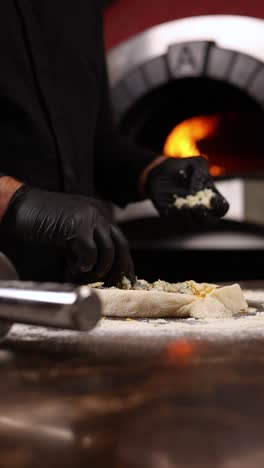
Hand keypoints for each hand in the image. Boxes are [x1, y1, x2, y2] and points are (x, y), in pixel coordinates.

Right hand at [1, 186, 133, 284]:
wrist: (21, 206)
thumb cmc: (43, 222)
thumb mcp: (72, 233)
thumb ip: (88, 245)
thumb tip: (101, 271)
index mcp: (100, 214)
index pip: (121, 241)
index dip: (125, 263)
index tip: (125, 280)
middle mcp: (99, 214)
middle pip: (120, 247)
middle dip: (117, 270)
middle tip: (109, 284)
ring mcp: (90, 218)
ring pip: (108, 251)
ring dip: (100, 268)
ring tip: (87, 274)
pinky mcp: (77, 226)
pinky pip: (91, 253)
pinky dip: (85, 264)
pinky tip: (75, 266)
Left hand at [145, 156, 228, 220]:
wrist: (162, 170)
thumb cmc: (184, 167)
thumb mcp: (197, 163)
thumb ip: (201, 174)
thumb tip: (195, 191)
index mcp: (211, 197)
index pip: (222, 208)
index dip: (220, 206)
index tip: (212, 198)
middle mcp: (201, 208)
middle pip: (210, 221)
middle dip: (205, 216)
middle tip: (198, 206)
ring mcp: (187, 213)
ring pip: (193, 224)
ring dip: (190, 216)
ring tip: (184, 205)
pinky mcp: (172, 214)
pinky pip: (175, 220)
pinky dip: (174, 214)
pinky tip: (172, 206)